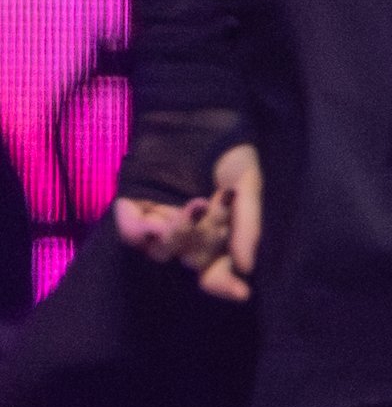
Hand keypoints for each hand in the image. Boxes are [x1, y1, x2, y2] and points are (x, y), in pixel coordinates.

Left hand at [116, 142, 262, 302]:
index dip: (225, 284)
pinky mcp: (134, 206)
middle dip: (204, 239)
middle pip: (190, 259)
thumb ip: (248, 224)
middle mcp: (186, 234)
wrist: (199, 114)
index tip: (240, 292)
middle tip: (213, 205)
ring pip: (160, 250)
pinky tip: (151, 220)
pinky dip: (135, 229)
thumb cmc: (229, 150)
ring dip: (176, 234)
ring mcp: (158, 221)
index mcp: (216, 234)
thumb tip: (246, 267)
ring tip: (192, 206)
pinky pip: (128, 230)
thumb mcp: (249, 185)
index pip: (216, 272)